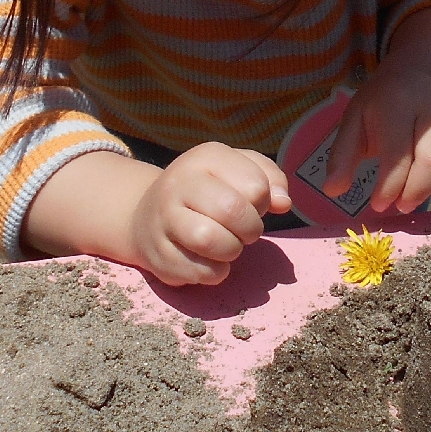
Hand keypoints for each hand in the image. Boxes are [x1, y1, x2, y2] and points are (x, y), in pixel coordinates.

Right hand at [128, 142, 289, 286]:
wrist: (147, 213)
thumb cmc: (207, 190)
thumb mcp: (237, 170)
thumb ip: (269, 178)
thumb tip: (283, 203)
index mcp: (203, 159)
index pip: (255, 185)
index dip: (264, 201)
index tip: (251, 203)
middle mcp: (177, 184)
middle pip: (232, 210)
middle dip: (251, 228)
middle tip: (245, 231)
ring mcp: (162, 221)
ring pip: (211, 241)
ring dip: (232, 250)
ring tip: (227, 245)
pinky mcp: (157, 255)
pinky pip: (200, 272)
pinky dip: (215, 272)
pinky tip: (209, 260)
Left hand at [323, 57, 430, 214]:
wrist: (419, 75)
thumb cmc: (382, 103)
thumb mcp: (354, 120)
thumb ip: (342, 156)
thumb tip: (332, 191)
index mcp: (397, 103)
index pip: (398, 154)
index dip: (389, 186)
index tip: (377, 205)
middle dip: (415, 193)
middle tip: (399, 206)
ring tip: (418, 193)